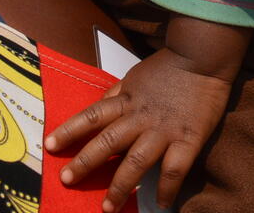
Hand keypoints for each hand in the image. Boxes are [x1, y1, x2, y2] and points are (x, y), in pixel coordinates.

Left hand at [44, 47, 232, 211]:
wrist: (203, 55)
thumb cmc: (169, 66)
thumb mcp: (135, 76)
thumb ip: (118, 94)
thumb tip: (99, 107)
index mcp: (126, 99)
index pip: (92, 116)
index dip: (69, 130)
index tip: (50, 145)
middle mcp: (140, 116)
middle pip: (107, 142)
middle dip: (84, 163)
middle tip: (67, 180)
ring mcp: (164, 129)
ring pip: (136, 161)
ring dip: (120, 186)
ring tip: (107, 207)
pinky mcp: (188, 139)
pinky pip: (174, 169)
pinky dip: (167, 189)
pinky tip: (161, 204)